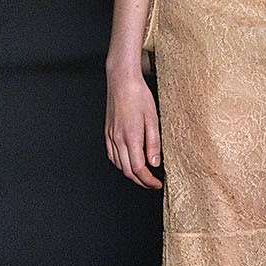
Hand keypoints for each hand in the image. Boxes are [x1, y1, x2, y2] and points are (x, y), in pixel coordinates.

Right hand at [105, 72, 162, 189]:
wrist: (121, 81)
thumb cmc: (138, 95)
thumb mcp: (153, 119)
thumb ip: (154, 143)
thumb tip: (155, 163)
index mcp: (131, 137)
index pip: (139, 169)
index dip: (148, 180)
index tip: (157, 184)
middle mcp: (118, 139)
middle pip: (128, 171)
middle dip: (141, 181)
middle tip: (153, 183)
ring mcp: (110, 136)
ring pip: (118, 165)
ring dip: (131, 174)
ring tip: (144, 175)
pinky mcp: (107, 132)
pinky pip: (112, 155)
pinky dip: (121, 164)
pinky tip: (128, 162)